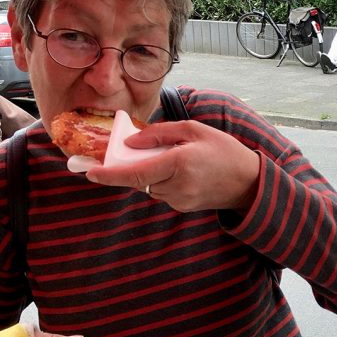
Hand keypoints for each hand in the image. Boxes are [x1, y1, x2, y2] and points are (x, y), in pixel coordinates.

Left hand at [82, 120, 261, 212]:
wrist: (248, 181)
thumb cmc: (222, 150)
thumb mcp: (193, 130)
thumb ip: (159, 134)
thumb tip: (130, 143)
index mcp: (179, 163)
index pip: (135, 172)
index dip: (109, 174)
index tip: (89, 173)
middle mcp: (177, 186)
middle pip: (139, 178)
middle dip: (135, 164)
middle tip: (147, 151)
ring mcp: (179, 200)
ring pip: (149, 185)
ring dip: (151, 172)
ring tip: (176, 159)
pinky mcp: (182, 207)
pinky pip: (160, 191)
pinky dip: (163, 180)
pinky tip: (183, 172)